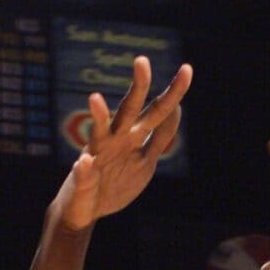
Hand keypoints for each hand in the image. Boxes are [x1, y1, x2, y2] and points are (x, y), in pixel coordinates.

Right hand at [54, 57, 191, 231]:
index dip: (174, 94)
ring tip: (94, 99)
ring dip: (98, 115)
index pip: (159, 114)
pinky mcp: (82, 178)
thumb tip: (177, 109)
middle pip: (130, 109)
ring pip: (99, 131)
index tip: (187, 70)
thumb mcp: (145, 162)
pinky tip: (83, 163)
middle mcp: (116, 141)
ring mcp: (98, 157)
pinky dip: (83, 169)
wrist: (84, 210)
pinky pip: (83, 173)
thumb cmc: (115, 182)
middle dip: (138, 86)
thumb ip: (159, 140)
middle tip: (142, 60)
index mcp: (134, 138)